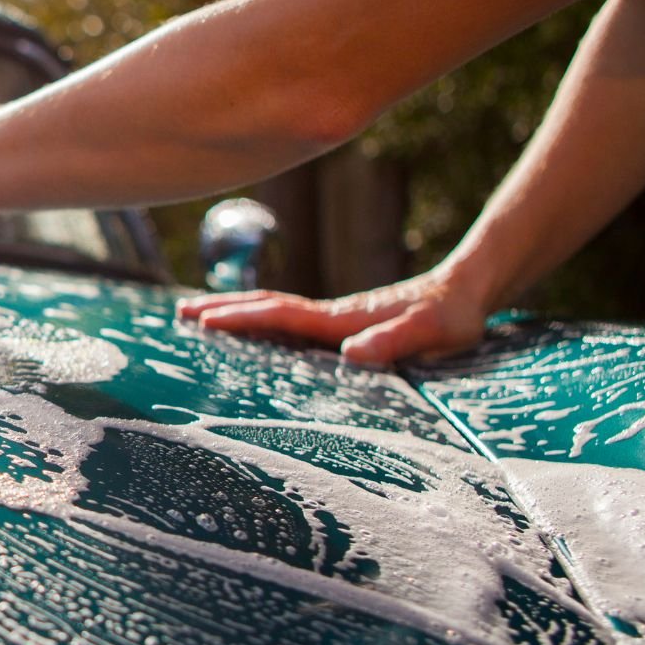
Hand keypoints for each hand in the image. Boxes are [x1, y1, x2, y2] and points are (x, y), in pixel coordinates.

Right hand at [174, 268, 493, 365]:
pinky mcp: (339, 325)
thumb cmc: (453, 317)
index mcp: (340, 320)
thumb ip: (396, 340)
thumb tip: (351, 353)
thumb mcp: (434, 333)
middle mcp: (328, 315)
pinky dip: (259, 320)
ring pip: (272, 310)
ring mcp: (331, 318)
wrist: (465, 291)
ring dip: (234, 311)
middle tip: (178, 313)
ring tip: (197, 316)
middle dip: (221, 309)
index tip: (202, 320)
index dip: (240, 318)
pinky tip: (252, 331)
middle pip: (264, 307)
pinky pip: (288, 321)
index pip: (279, 315)